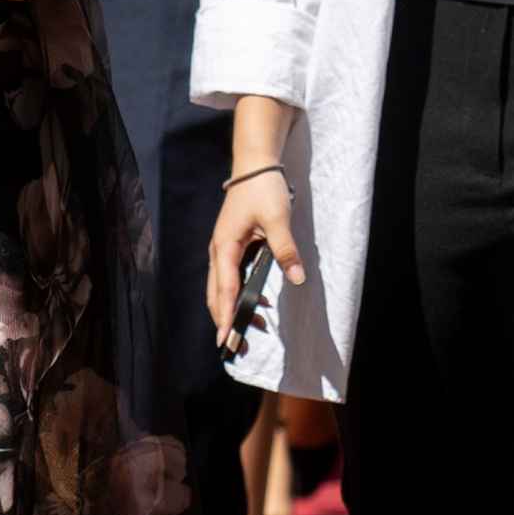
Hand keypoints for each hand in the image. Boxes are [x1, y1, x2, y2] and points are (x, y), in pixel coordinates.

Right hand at [207, 163, 304, 343]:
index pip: (225, 289)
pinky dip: (241, 295)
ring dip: (234, 310)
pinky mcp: (232, 246)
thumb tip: (296, 278)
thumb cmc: (263, 189)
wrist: (255, 166)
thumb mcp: (278, 218)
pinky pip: (231, 278)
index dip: (226, 316)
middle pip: (217, 295)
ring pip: (222, 288)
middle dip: (225, 321)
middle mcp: (219, 251)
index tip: (226, 340)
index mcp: (225, 246)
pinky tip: (261, 303)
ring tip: (254, 329)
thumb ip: (286, 249)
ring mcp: (224, 249)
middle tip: (236, 348)